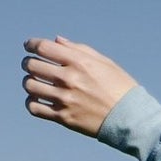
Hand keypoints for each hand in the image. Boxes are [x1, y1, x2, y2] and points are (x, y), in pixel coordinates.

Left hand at [21, 37, 137, 137]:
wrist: (132, 118)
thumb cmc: (120, 88)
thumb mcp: (105, 63)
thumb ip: (79, 50)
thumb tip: (56, 41)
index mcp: (80, 62)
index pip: (44, 47)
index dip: (32, 44)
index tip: (29, 46)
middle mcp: (70, 79)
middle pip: (32, 65)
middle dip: (28, 63)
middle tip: (32, 65)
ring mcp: (65, 99)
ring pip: (30, 86)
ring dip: (29, 82)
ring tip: (36, 83)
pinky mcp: (64, 117)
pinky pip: (34, 108)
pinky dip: (31, 102)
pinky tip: (38, 99)